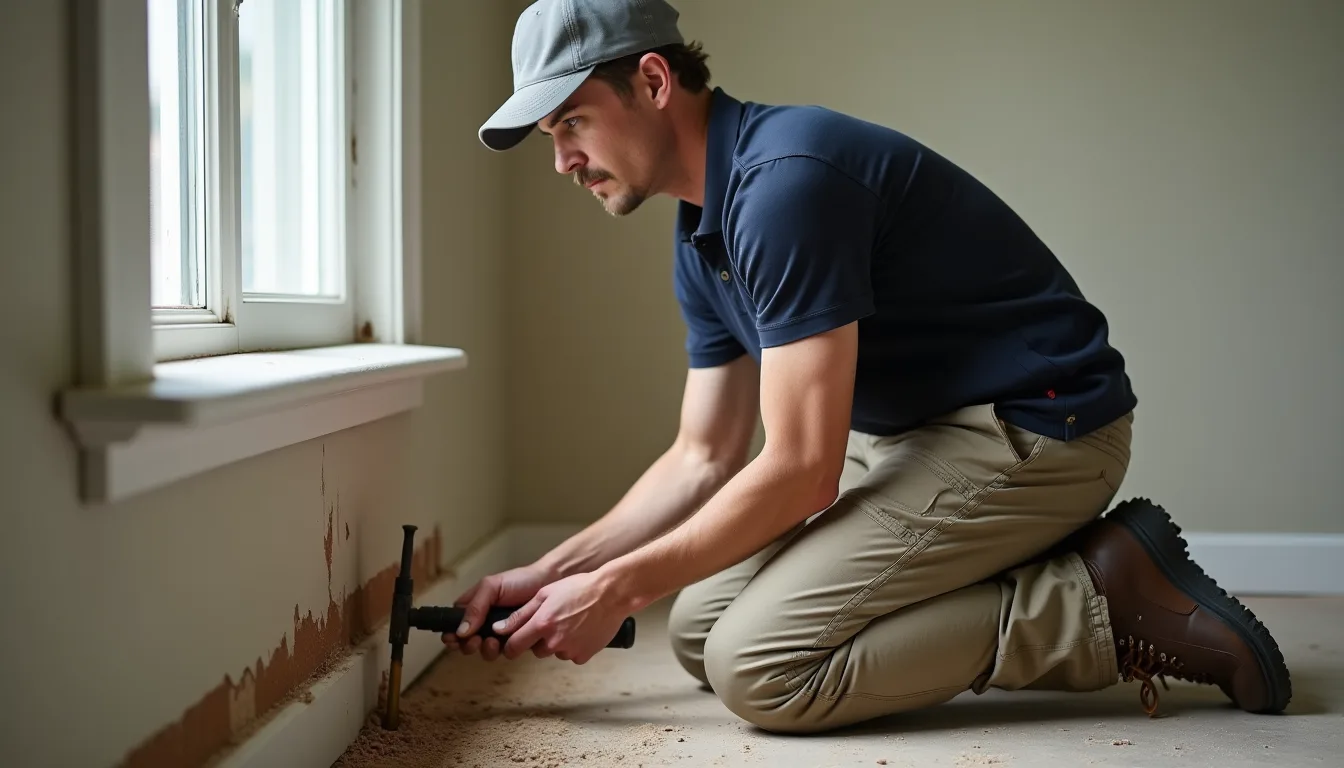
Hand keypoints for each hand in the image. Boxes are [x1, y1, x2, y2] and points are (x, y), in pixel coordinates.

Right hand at [442, 563, 554, 659]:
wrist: (549, 584)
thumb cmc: (518, 581)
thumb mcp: (492, 587)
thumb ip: (475, 607)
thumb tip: (460, 632)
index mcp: (474, 607)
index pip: (454, 624)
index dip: (451, 634)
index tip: (452, 639)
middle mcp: (484, 622)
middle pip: (466, 642)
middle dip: (467, 645)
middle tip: (475, 641)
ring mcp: (499, 633)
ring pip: (484, 650)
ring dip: (484, 650)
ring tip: (492, 642)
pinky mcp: (515, 640)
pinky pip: (504, 652)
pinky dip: (502, 651)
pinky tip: (505, 643)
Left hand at [494, 570, 628, 664]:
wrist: (611, 594)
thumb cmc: (578, 588)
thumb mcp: (545, 594)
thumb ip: (520, 614)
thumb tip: (498, 629)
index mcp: (541, 625)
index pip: (513, 648)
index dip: (511, 645)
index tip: (515, 641)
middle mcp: (553, 642)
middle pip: (535, 651)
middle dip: (539, 640)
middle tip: (553, 622)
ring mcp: (570, 651)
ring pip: (554, 652)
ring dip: (557, 642)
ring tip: (571, 623)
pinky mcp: (583, 656)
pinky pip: (571, 655)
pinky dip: (574, 646)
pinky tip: (582, 630)